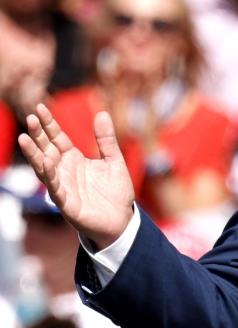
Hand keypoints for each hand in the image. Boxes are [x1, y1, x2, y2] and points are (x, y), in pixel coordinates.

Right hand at [18, 103, 134, 249]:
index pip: (57, 138)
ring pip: (44, 168)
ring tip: (24, 138)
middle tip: (29, 118)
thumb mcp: (114, 161)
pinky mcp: (67, 204)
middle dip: (37, 135)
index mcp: (74, 159)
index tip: (40, 108)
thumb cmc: (116, 192)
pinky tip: (46, 162)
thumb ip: (106, 140)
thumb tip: (101, 113)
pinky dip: (50, 176)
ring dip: (34, 154)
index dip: (48, 124)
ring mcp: (63, 187)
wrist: (122, 220)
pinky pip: (55, 188)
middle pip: (46, 149)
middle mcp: (64, 171)